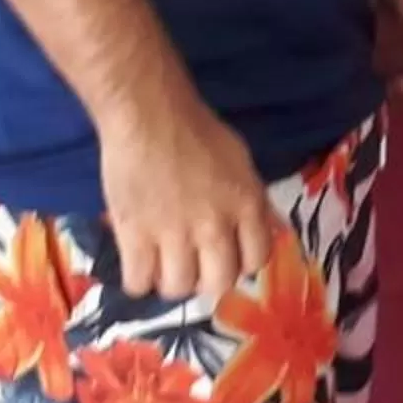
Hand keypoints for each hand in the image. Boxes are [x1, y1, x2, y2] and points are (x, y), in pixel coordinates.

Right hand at [97, 89, 278, 302]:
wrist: (148, 114)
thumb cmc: (196, 130)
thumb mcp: (240, 162)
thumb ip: (253, 200)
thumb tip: (267, 229)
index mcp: (246, 204)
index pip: (256, 260)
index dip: (240, 263)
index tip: (226, 256)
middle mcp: (215, 226)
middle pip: (219, 283)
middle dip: (206, 280)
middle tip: (193, 266)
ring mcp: (173, 234)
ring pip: (179, 288)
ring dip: (171, 282)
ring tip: (162, 265)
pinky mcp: (134, 235)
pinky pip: (138, 282)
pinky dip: (138, 280)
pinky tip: (138, 266)